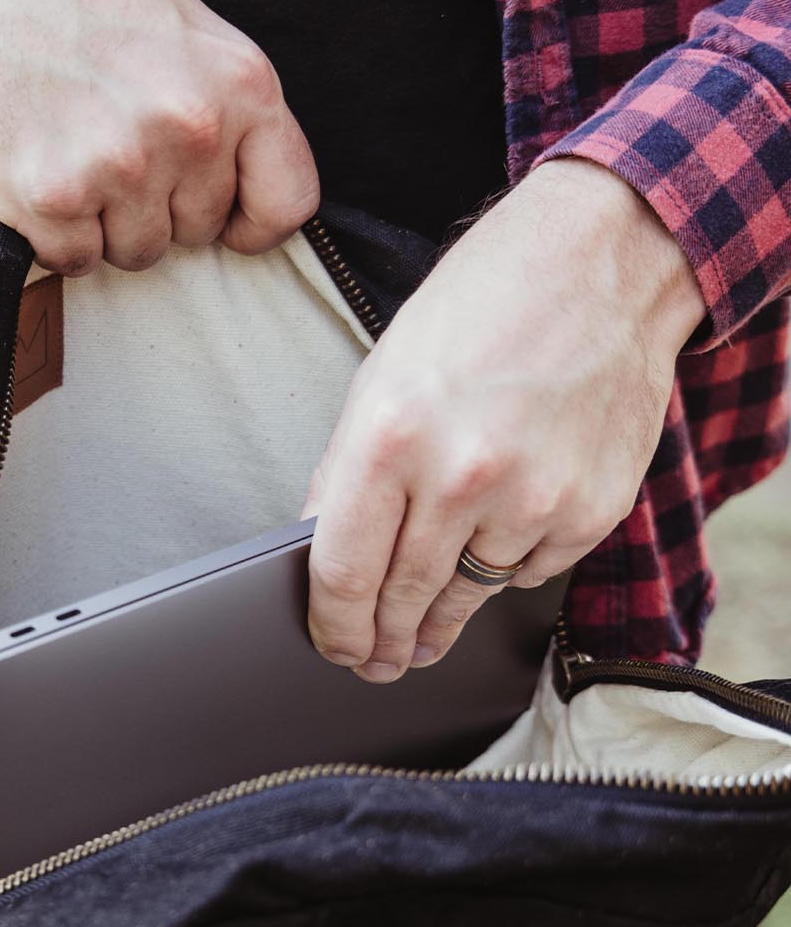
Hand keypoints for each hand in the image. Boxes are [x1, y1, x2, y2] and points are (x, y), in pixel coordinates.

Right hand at [0, 0, 319, 274]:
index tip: (224, 218)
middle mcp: (189, 127)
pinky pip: (74, 260)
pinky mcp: (51, 197)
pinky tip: (36, 165)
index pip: (287, 204)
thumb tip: (249, 196)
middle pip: (198, 233)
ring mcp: (119, 165)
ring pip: (137, 254)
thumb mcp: (186, 30)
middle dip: (160, 206)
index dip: (252, 221)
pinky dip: (53, 231)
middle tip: (112, 141)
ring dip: (104, 221)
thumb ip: (231, 112)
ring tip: (73, 147)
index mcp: (241, 83)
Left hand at [300, 159, 705, 681]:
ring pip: (467, 596)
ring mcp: (534, 499)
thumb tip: (321, 554)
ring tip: (421, 638)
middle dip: (383, 642)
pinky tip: (497, 542)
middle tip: (375, 663)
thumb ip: (348, 472)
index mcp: (392, 435)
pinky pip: (527, 572)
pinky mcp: (590, 512)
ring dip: (438, 622)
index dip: (333, 626)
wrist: (604, 263)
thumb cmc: (483, 308)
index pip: (344, 572)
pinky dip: (506, 568)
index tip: (334, 646)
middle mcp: (462, 474)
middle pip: (404, 598)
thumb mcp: (384, 376)